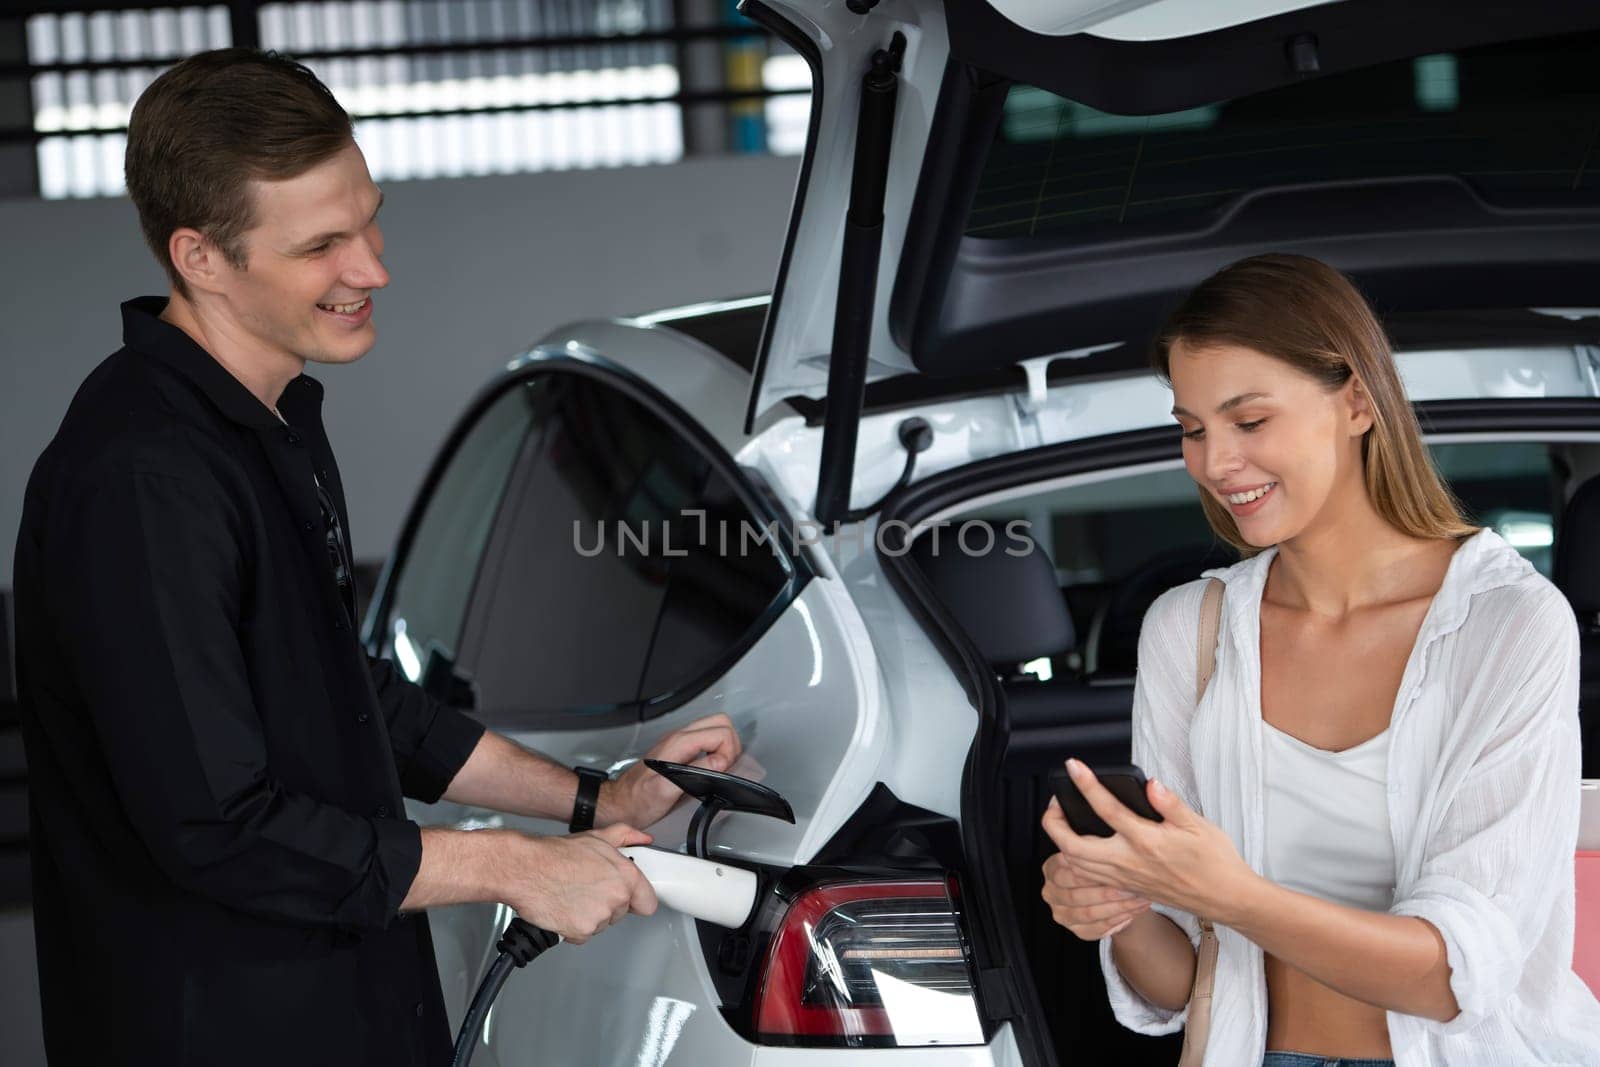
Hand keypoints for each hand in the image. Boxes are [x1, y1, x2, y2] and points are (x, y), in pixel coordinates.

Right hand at [505, 823, 657, 943]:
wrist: (525, 869)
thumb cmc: (555, 855)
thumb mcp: (596, 838)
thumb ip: (625, 836)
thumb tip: (642, 839)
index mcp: (625, 875)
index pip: (648, 902)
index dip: (637, 900)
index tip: (629, 898)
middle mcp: (617, 897)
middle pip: (621, 913)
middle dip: (607, 903)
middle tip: (587, 889)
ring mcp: (600, 916)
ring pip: (602, 924)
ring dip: (589, 915)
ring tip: (572, 895)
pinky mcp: (581, 932)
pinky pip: (583, 935)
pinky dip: (573, 926)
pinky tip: (564, 908)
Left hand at [602, 712, 742, 828]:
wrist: (620, 803)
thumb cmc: (638, 800)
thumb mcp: (666, 791)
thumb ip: (695, 774)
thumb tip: (720, 763)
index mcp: (678, 744)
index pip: (720, 732)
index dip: (728, 752)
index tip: (722, 770)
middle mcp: (679, 738)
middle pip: (721, 722)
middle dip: (731, 745)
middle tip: (727, 766)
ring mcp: (680, 743)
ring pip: (715, 729)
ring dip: (725, 748)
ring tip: (721, 769)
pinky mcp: (680, 751)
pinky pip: (707, 740)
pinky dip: (717, 752)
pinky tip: (712, 769)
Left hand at [1040, 759, 1254, 921]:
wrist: (1226, 899)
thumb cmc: (1215, 862)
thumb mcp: (1199, 825)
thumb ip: (1170, 803)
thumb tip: (1150, 784)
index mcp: (1147, 842)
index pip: (1106, 809)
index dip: (1085, 784)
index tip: (1073, 766)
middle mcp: (1130, 862)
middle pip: (1073, 846)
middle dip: (1054, 823)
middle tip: (1055, 802)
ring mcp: (1126, 878)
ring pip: (1076, 865)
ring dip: (1061, 842)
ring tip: (1062, 820)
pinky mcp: (1128, 888)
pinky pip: (1090, 877)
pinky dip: (1076, 860)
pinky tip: (1079, 845)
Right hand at [1040, 828, 1151, 940]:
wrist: (1109, 892)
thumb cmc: (1105, 863)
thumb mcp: (1096, 843)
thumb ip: (1092, 833)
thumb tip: (1100, 810)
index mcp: (1051, 868)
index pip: (1066, 868)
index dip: (1092, 866)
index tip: (1116, 861)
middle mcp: (1051, 891)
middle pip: (1076, 894)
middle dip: (1105, 889)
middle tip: (1130, 883)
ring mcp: (1062, 913)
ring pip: (1089, 912)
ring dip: (1115, 905)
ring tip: (1137, 896)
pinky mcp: (1076, 930)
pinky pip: (1097, 929)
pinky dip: (1116, 920)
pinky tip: (1133, 911)